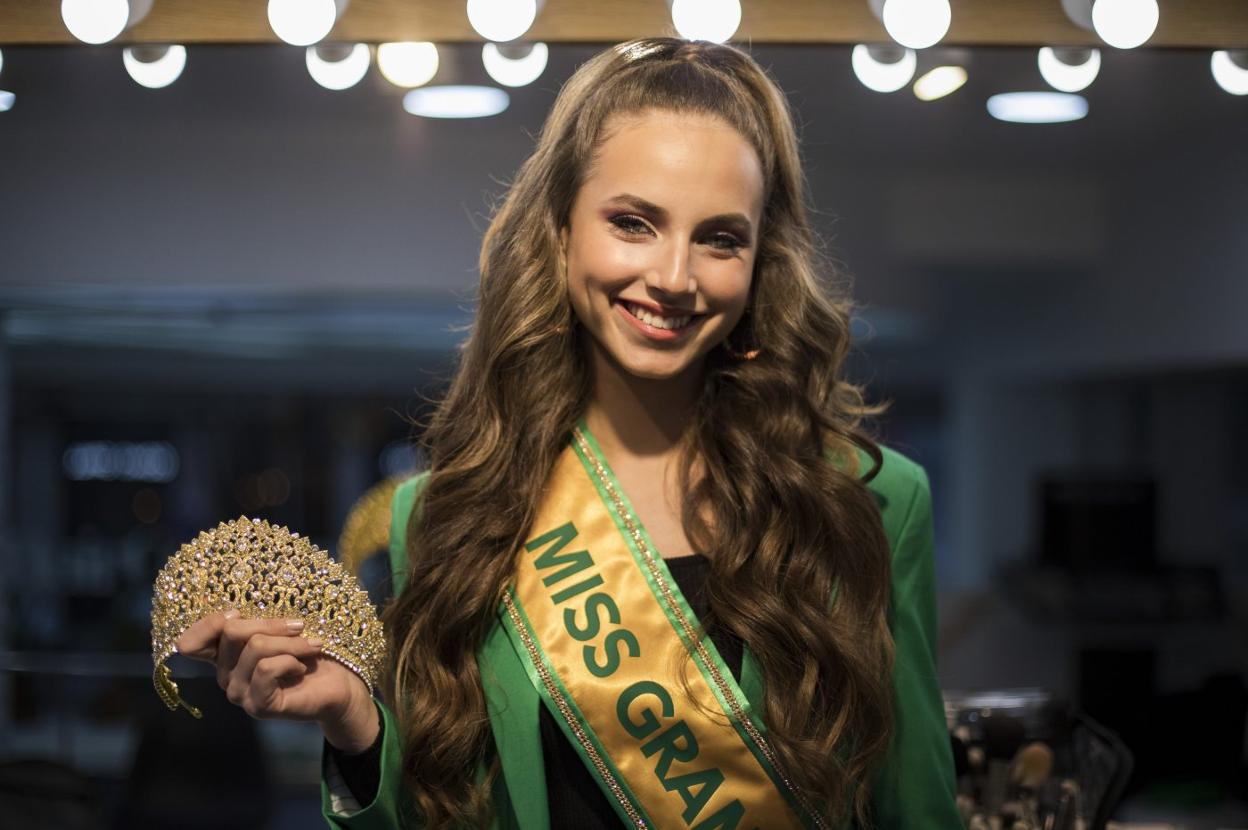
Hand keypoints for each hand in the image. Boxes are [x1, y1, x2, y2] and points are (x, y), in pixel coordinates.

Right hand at [176, 609, 379, 752]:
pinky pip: (267, 668)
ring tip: (311, 647)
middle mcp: (224, 677)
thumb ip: (255, 624)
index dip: (210, 622)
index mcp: (225, 656)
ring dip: (292, 642)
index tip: (240, 612)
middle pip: (231, 631)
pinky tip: (302, 668)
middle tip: (299, 627)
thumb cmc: (310, 651)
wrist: (340, 683)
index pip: (190, 643)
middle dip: (271, 623)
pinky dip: (292, 660)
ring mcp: (239, 693)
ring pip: (255, 647)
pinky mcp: (257, 705)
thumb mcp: (280, 630)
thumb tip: (234, 613)